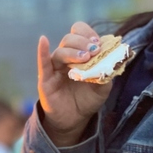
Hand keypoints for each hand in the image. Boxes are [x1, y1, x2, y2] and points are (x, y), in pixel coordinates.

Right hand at [37, 23, 112, 145]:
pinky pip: (43, 62)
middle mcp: (66, 57)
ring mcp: (55, 67)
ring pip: (60, 52)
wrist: (75, 119)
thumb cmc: (87, 99)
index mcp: (79, 53)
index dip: (89, 34)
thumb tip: (110, 57)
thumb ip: (107, 72)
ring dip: (73, 52)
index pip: (80, 33)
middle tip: (94, 51)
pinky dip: (42, 51)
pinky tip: (43, 40)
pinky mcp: (46, 79)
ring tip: (85, 59)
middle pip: (69, 39)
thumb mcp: (103, 86)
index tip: (98, 43)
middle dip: (83, 43)